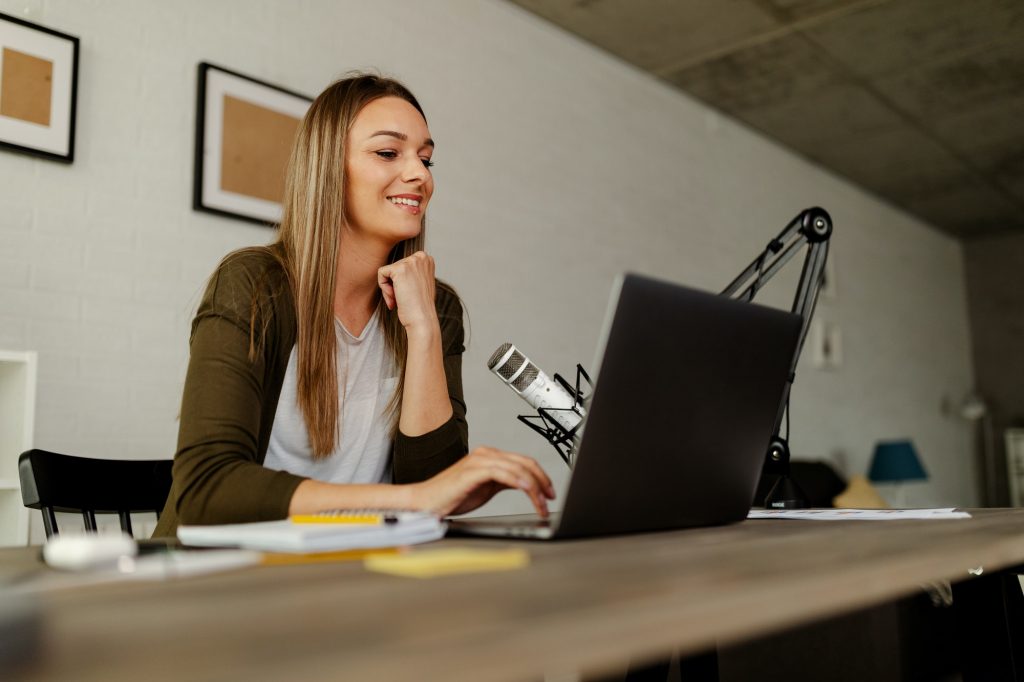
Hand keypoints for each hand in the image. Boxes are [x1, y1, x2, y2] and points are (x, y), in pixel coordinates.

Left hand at [377, 251, 437, 332]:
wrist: (422, 319)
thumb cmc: (420, 306)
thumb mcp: (421, 283)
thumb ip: (413, 273)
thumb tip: (399, 271)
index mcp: (426, 259)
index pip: (403, 264)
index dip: (402, 282)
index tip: (409, 294)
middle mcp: (421, 257)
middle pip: (395, 267)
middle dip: (395, 285)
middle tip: (403, 299)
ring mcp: (411, 262)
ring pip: (387, 271)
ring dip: (389, 288)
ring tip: (399, 300)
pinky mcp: (399, 269)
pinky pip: (381, 273)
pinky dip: (384, 288)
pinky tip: (394, 298)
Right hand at [408, 447, 556, 517]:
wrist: (426, 502)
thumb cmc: (453, 496)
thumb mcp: (486, 489)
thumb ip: (504, 482)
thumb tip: (526, 485)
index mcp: (490, 457)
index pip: (523, 462)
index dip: (541, 476)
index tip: (549, 493)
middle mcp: (486, 455)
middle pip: (525, 462)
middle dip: (542, 481)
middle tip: (550, 498)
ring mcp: (479, 461)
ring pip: (517, 468)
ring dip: (535, 487)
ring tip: (541, 503)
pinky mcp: (473, 471)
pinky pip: (503, 473)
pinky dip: (519, 482)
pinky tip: (528, 492)